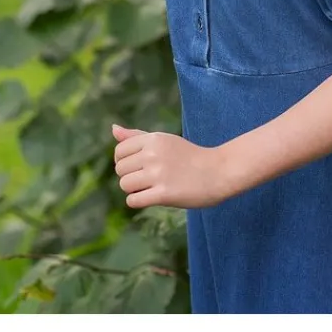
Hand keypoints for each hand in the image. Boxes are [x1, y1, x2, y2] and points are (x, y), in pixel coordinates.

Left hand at [111, 124, 234, 209]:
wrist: (218, 171)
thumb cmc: (189, 156)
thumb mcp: (164, 140)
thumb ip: (136, 136)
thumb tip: (113, 129)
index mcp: (153, 139)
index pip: (119, 152)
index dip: (124, 162)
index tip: (137, 167)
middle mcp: (153, 154)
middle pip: (120, 170)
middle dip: (129, 177)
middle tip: (147, 179)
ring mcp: (158, 174)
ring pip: (125, 185)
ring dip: (133, 190)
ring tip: (149, 188)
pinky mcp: (164, 194)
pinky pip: (133, 201)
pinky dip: (137, 202)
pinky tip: (150, 198)